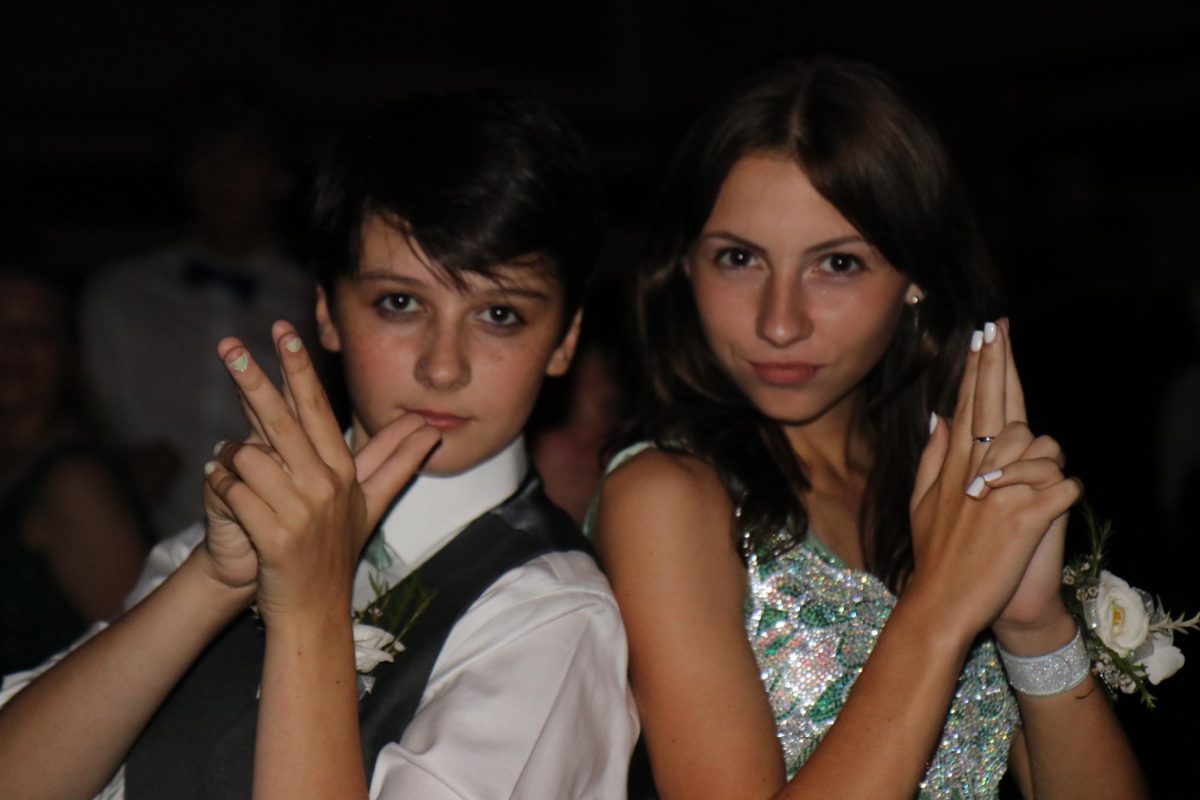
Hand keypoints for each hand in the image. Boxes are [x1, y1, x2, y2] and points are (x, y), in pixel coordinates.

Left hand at [204, 320, 440, 623]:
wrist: (314, 611)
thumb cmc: (336, 554)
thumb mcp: (371, 505)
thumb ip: (397, 462)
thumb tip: (433, 431)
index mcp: (342, 472)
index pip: (316, 410)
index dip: (298, 369)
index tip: (283, 332)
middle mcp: (326, 486)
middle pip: (282, 420)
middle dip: (253, 379)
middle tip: (228, 347)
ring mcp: (302, 512)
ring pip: (249, 458)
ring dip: (227, 458)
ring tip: (223, 464)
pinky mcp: (275, 536)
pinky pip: (234, 493)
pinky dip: (220, 486)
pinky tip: (218, 484)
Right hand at [907, 319, 1080, 642]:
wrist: (940, 603)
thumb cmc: (934, 557)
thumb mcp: (920, 504)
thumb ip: (932, 458)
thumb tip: (938, 417)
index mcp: (954, 466)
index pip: (967, 404)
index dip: (976, 367)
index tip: (982, 334)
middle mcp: (975, 469)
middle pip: (993, 404)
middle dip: (998, 362)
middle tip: (1001, 328)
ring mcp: (1000, 491)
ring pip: (1040, 445)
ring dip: (1047, 460)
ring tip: (1036, 489)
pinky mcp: (1025, 517)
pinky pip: (1064, 485)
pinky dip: (1067, 492)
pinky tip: (1057, 507)